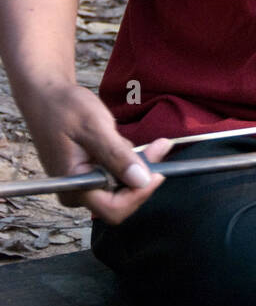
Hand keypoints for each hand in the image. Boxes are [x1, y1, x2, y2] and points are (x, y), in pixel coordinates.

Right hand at [23, 82, 169, 222]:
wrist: (46, 96)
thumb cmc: (64, 108)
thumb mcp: (94, 127)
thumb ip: (117, 155)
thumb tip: (141, 180)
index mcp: (73, 186)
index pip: (113, 209)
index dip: (139, 194)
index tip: (158, 171)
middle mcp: (77, 192)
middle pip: (121, 200)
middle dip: (142, 177)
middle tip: (159, 147)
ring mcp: (83, 183)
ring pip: (122, 187)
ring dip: (137, 165)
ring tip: (140, 140)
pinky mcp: (90, 173)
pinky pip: (116, 174)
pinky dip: (127, 160)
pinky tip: (122, 140)